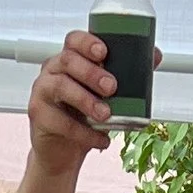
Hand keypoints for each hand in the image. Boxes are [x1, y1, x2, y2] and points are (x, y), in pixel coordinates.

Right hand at [26, 35, 119, 172]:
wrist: (63, 153)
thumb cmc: (84, 117)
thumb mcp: (106, 96)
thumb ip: (126, 75)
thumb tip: (155, 55)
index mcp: (69, 60)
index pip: (74, 40)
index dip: (87, 42)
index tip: (104, 52)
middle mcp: (52, 70)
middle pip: (68, 60)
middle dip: (91, 72)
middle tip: (112, 87)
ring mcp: (42, 92)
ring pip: (61, 86)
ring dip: (86, 100)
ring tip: (106, 115)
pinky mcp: (38, 116)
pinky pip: (60, 122)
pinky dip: (84, 133)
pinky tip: (101, 141)